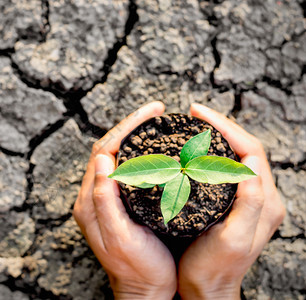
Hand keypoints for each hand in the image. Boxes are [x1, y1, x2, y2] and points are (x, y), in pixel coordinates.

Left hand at [73, 102, 176, 299]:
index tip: (152, 113)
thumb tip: (101, 160)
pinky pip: (125, 170)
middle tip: (156, 111)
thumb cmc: (136, 268)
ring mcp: (105, 200)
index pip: (104, 151)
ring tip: (155, 123)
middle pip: (109, 149)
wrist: (143, 290)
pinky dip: (138, 154)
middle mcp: (94, 197)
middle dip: (131, 126)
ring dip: (134, 137)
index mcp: (90, 201)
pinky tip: (154, 150)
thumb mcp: (119, 236)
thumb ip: (105, 200)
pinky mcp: (117, 205)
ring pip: (117, 157)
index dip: (127, 127)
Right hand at [177, 104, 285, 298]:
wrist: (207, 288)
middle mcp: (262, 197)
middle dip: (222, 125)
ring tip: (194, 125)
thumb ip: (250, 203)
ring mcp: (249, 200)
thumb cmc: (215, 268)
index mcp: (265, 202)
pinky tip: (195, 150)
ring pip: (237, 156)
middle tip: (194, 113)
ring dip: (218, 136)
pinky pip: (227, 168)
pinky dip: (212, 152)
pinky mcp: (234, 203)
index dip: (226, 128)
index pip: (251, 151)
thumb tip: (253, 164)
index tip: (199, 114)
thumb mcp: (233, 239)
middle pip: (246, 148)